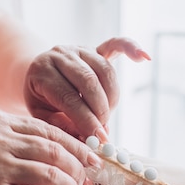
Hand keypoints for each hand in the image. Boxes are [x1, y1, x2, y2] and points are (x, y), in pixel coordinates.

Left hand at [23, 37, 150, 141]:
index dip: (86, 120)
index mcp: (42, 72)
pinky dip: (131, 48)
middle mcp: (60, 55)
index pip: (69, 98)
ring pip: (105, 71)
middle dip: (100, 111)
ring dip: (112, 98)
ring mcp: (78, 49)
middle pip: (89, 82)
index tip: (98, 138)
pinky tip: (144, 57)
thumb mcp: (43, 116)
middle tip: (104, 131)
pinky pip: (115, 45)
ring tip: (107, 116)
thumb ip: (62, 127)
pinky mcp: (94, 48)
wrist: (39, 75)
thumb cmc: (42, 100)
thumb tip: (87, 139)